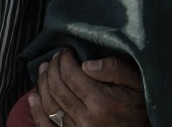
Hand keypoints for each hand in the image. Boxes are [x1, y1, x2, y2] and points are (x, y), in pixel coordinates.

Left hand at [29, 49, 147, 125]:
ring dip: (42, 84)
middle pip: (57, 87)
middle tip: (55, 57)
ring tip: (44, 69)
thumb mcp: (136, 82)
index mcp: (102, 102)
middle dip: (52, 67)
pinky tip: (33, 97)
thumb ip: (114, 69)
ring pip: (50, 104)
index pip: (71, 75)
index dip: (64, 59)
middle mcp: (87, 118)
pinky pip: (47, 126)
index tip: (66, 51)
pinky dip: (36, 111)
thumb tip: (86, 64)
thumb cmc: (139, 104)